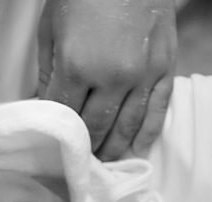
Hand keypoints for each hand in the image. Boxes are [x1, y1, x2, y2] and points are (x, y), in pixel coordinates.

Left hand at [37, 0, 176, 160]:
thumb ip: (48, 74)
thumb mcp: (50, 30)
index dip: (59, 136)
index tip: (56, 149)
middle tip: (80, 163)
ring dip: (113, 148)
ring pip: (127, 127)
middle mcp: (112, 76)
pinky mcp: (166, 68)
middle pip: (95, 128)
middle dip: (85, 147)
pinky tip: (137, 150)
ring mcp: (143, 74)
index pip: (64, 116)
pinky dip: (146, 134)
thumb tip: (46, 108)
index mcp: (77, 66)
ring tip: (104, 161)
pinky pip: (158, 111)